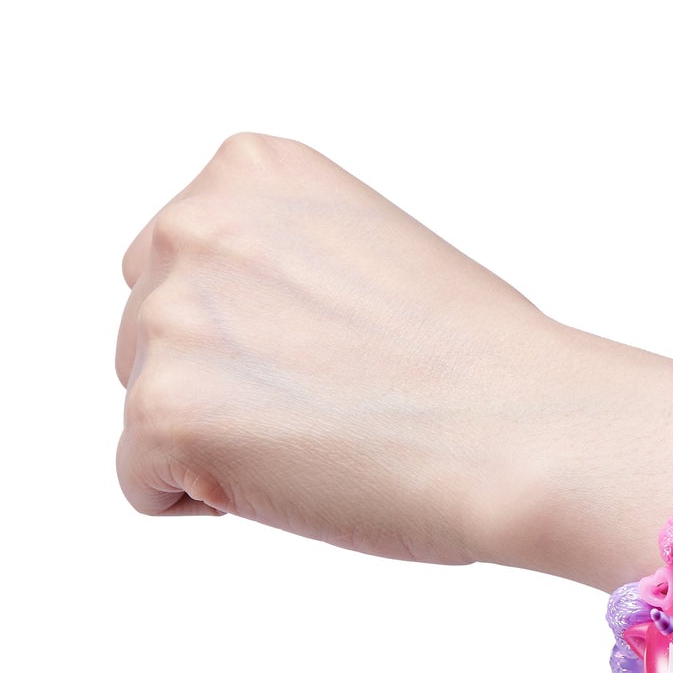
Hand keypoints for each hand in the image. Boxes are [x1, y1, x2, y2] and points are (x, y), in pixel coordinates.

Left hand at [116, 134, 557, 564]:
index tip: (337, 350)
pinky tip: (304, 479)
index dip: (256, 330)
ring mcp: (172, 320)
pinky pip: (143, 485)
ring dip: (224, 438)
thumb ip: (278, 261)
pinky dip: (212, 501)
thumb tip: (228, 333)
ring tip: (330, 436)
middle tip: (340, 400)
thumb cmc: (485, 363)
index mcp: (250, 170)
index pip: (182, 265)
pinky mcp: (165, 415)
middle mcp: (195, 227)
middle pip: (148, 334)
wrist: (530, 432)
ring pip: (148, 408)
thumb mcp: (371, 250)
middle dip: (225, 380)